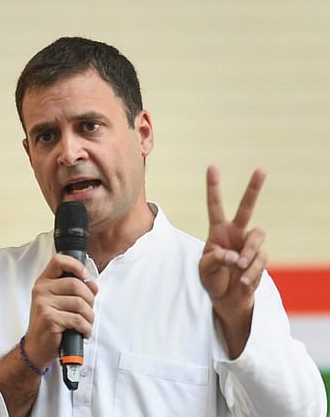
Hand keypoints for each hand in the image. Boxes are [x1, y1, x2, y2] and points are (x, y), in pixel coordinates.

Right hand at [22, 253, 98, 368]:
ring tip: (85, 324)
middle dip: (89, 300)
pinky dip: (86, 329)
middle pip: (76, 284)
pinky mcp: (50, 319)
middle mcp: (41, 290)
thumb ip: (75, 291)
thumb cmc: (50, 324)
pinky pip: (78, 320)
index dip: (76, 265)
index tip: (86, 276)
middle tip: (88, 311)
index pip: (59, 261)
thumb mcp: (59, 303)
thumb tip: (93, 285)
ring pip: (80, 304)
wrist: (36, 346)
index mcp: (44, 282)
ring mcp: (43, 304)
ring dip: (89, 317)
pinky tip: (82, 332)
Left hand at [198, 165, 267, 354]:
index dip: (214, 187)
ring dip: (249, 252)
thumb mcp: (204, 269)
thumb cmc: (212, 279)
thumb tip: (233, 255)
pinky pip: (261, 259)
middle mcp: (235, 233)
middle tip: (262, 170)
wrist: (227, 299)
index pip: (214, 205)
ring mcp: (249, 245)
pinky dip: (251, 271)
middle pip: (246, 207)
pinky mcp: (260, 258)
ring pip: (257, 236)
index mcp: (217, 231)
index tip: (213, 167)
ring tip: (239, 267)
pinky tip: (243, 280)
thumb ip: (215, 260)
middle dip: (254, 188)